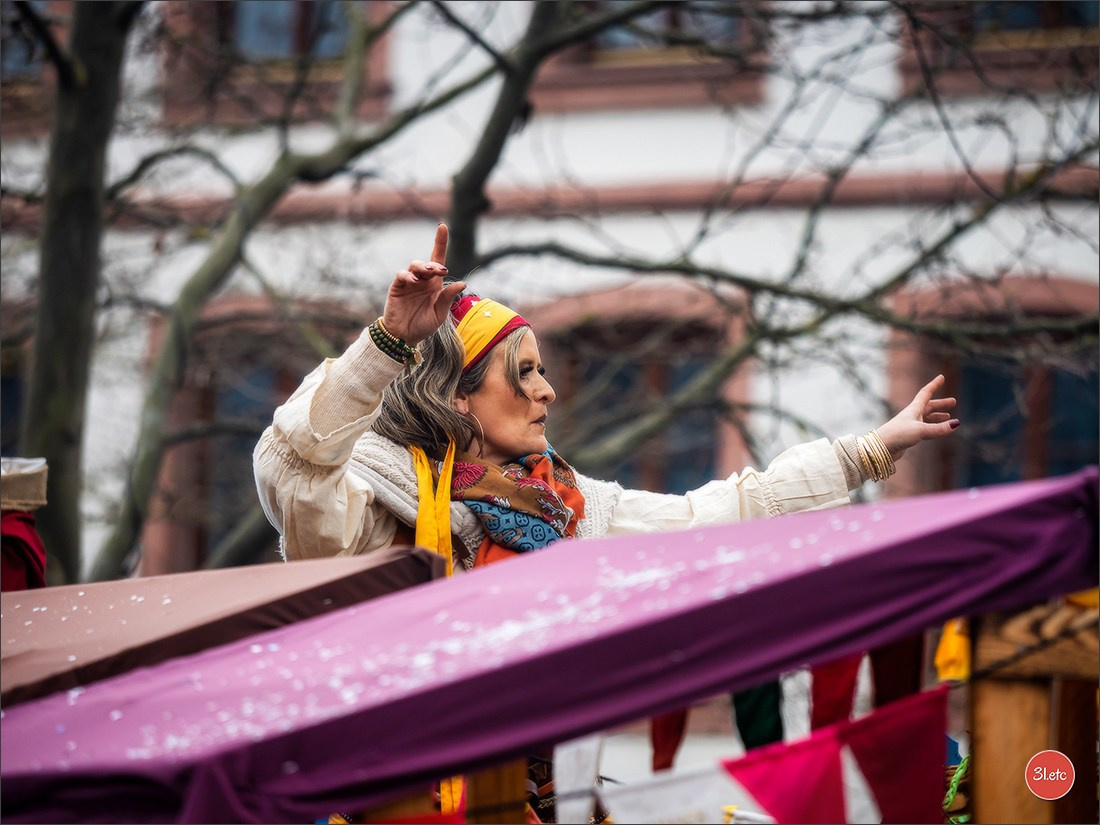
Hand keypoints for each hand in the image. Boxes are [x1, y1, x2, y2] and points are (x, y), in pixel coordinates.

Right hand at [382, 223, 466, 344]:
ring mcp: (409, 282)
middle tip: (440, 271)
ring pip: (414, 265)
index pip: (438, 259)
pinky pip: (402, 275)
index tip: (442, 226)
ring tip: (427, 274)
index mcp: (435, 284)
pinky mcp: (397, 287)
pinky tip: (414, 280)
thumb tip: (462, 283)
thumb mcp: (440, 313)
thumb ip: (448, 297)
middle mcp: (422, 280)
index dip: (440, 242)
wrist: (405, 337)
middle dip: (434, 264)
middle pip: (427, 262)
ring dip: (422, 267)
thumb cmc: (424, 325)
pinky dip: (408, 275)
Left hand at [875, 374, 958, 460]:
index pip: (926, 393)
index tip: (941, 377)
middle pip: (928, 406)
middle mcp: (911, 415)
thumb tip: (956, 424)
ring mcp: (909, 426)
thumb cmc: (898, 435)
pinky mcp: (907, 436)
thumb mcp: (921, 430)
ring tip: (948, 417)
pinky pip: (923, 428)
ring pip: (926, 418)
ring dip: (937, 416)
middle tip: (953, 402)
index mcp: (913, 409)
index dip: (934, 385)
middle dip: (940, 404)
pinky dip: (932, 427)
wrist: (880, 447)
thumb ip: (938, 428)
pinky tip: (935, 431)